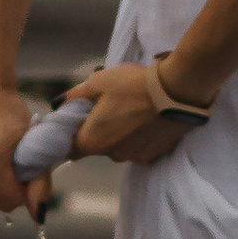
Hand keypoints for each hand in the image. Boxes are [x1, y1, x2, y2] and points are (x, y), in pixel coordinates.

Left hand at [70, 59, 198, 167]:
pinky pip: (139, 146)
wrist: (177, 92)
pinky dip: (138, 135)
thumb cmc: (132, 86)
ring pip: (119, 146)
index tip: (74, 121)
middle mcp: (113, 156)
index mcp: (94, 141)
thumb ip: (76, 95)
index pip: (70, 150)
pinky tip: (146, 117)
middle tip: (105, 105)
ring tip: (130, 108)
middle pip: (96, 146)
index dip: (69, 136)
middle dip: (97, 129)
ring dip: (119, 132)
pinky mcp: (155, 154)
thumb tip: (60, 102)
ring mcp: (136, 157)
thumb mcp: (99, 82)